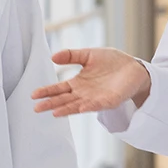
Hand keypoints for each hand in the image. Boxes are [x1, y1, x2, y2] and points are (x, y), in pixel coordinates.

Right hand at [31, 48, 151, 116]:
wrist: (134, 68)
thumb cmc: (112, 62)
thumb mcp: (89, 55)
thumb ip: (71, 56)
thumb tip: (52, 57)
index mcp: (78, 83)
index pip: (59, 89)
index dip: (47, 91)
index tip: (34, 95)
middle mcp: (84, 94)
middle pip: (64, 100)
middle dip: (51, 104)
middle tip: (37, 108)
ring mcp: (96, 99)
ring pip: (77, 105)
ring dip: (66, 109)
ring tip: (54, 112)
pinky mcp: (109, 101)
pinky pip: (97, 105)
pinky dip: (88, 106)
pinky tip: (80, 107)